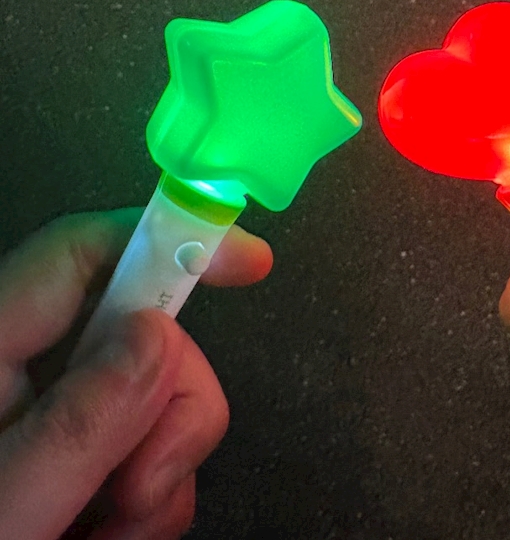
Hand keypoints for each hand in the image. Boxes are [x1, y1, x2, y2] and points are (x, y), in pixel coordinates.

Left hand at [0, 209, 272, 539]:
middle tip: (145, 487)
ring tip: (115, 530)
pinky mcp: (85, 449)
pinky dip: (155, 493)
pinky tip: (117, 529)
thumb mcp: (1, 514)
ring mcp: (62, 411)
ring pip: (164, 394)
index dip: (169, 236)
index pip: (86, 252)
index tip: (249, 263)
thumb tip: (156, 335)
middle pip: (147, 331)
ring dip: (163, 468)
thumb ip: (72, 427)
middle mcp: (30, 367)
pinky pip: (157, 446)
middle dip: (175, 406)